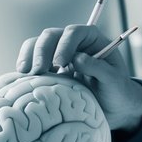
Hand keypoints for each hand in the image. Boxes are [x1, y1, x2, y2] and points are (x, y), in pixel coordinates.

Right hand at [16, 24, 141, 129]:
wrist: (114, 109)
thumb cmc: (118, 91)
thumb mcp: (114, 81)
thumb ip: (99, 68)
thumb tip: (77, 59)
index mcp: (92, 39)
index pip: (74, 32)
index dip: (65, 44)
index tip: (60, 63)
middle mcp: (73, 43)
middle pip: (51, 36)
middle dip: (42, 51)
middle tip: (38, 71)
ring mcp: (59, 54)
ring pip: (37, 45)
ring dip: (29, 57)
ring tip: (25, 74)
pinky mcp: (49, 69)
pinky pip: (33, 62)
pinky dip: (26, 68)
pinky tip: (24, 80)